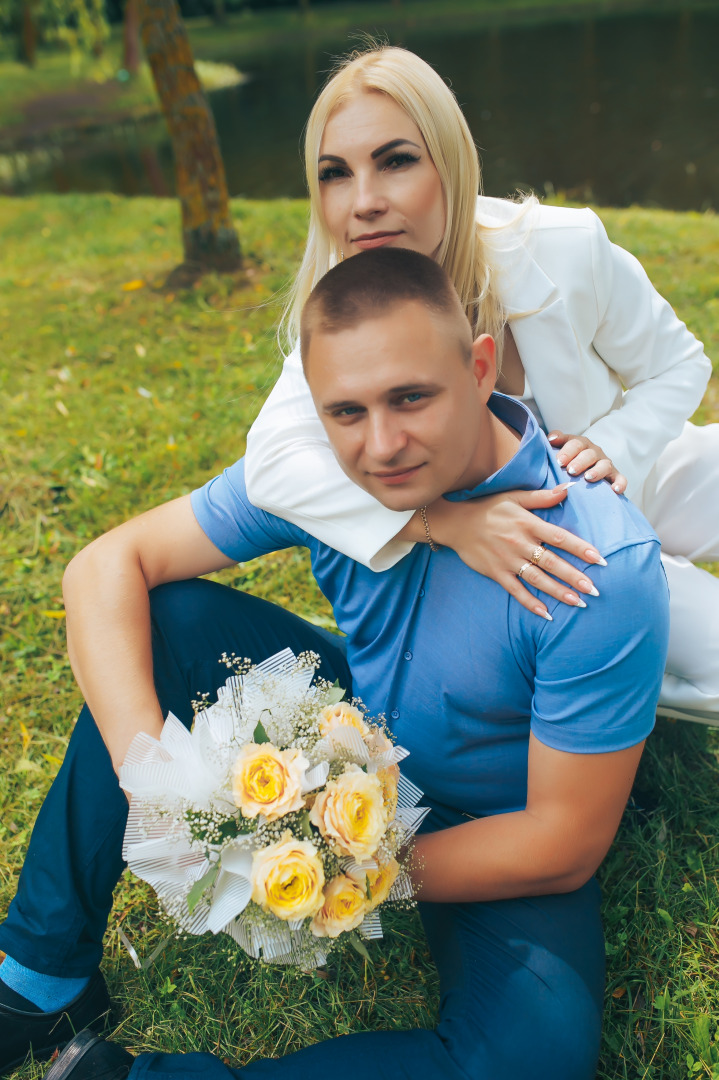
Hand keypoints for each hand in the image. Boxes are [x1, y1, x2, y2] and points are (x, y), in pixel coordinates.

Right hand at [426, 487, 607, 619]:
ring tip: (578, 603)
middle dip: (574, 577)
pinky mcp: (496, 573)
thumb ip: (542, 496)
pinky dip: (530, 603)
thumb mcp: (515, 497)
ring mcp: (507, 560)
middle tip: (595, 590)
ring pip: (537, 579)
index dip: (581, 548)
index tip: (600, 559)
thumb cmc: (488, 508)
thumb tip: (569, 488)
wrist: (456, 522)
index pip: (560, 538)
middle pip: (552, 562)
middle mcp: (520, 543)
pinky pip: (516, 591)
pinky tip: (546, 614)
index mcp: (528, 524)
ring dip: (558, 592)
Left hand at [547, 431, 626, 493]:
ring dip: (597, 471)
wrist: (585, 471)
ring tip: (588, 478)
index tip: (559, 461)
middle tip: (571, 470)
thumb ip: (555, 443)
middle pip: (589, 454)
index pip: (574, 444)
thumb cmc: (568, 461)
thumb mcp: (561, 449)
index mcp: (580, 444)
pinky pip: (620, 478)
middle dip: (580, 462)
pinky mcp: (615, 476)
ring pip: (604, 465)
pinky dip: (620, 483)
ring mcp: (605, 463)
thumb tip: (551, 439)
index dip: (567, 451)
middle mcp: (594, 452)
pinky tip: (615, 489)